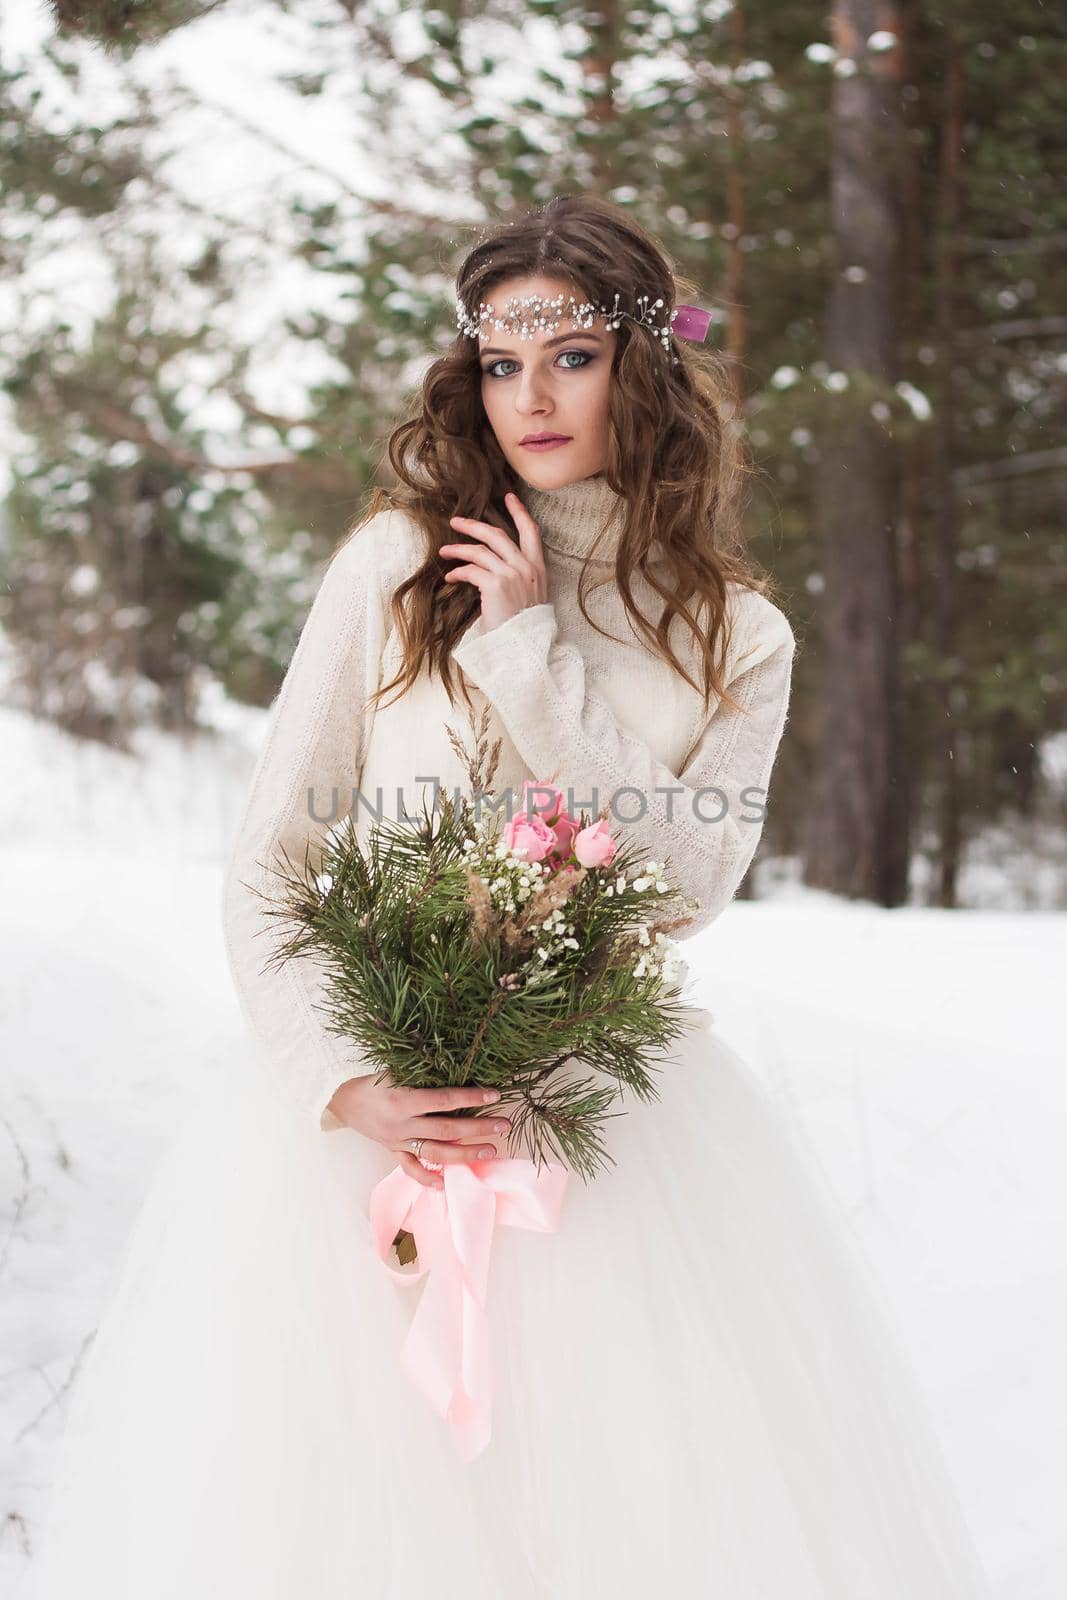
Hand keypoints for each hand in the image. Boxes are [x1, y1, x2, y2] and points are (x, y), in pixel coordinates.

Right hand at [326, 1077, 511, 1190]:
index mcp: (403, 1100)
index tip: (494, 1095)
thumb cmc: (371, 1080)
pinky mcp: (393, 1151)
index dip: (470, 1098)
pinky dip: (427, 1178)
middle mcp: (402, 1125)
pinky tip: (444, 1184)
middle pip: (447, 1130)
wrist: (340, 1101)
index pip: (444, 1100)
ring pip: (435, 1152)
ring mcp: (398, 1141)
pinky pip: (411, 1168)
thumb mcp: (393, 1068)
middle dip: (478, 1128)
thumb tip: (456, 1062)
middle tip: (503, 1125)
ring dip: (465, 1154)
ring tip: (491, 1151)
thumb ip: (421, 1070)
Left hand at [439, 490, 547, 631]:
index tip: (510, 497)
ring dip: (458, 549)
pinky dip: (457, 573)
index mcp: (538, 569)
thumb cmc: (524, 627)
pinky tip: (450, 578)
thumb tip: (496, 566)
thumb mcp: (530, 597)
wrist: (524, 647)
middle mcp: (527, 568)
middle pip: (498, 535)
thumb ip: (520, 578)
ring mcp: (512, 575)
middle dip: (474, 525)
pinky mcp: (496, 585)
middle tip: (457, 521)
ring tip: (444, 551)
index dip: (520, 512)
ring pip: (480, 551)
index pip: (531, 532)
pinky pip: (471, 570)